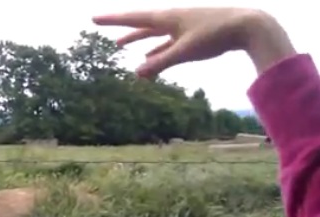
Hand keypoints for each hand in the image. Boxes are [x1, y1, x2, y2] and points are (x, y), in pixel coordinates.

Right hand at [92, 8, 294, 76]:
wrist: (246, 26)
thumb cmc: (215, 35)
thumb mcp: (185, 52)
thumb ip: (161, 63)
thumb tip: (137, 73)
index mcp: (168, 17)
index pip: (133, 18)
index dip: (113, 20)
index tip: (94, 18)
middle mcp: (172, 19)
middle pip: (140, 22)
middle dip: (120, 25)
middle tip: (100, 23)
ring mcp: (181, 27)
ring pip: (153, 33)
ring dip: (137, 38)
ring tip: (120, 44)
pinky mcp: (191, 37)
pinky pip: (166, 43)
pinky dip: (155, 50)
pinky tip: (148, 57)